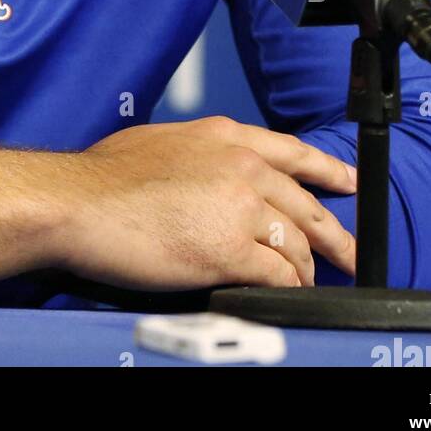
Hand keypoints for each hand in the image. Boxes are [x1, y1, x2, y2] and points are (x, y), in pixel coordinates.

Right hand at [53, 115, 357, 290]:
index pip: (291, 151)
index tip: (347, 181)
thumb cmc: (103, 176)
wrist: (79, 201)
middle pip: (306, 204)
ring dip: (304, 269)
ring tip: (307, 284)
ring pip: (296, 243)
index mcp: (224, 136)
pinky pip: (277, 274)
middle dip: (336, 234)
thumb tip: (206, 177)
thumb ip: (199, 155)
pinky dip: (286, 288)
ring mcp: (240, 206)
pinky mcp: (231, 249)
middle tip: (351, 253)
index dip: (327, 169)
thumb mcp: (161, 141)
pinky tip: (284, 294)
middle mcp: (241, 166)